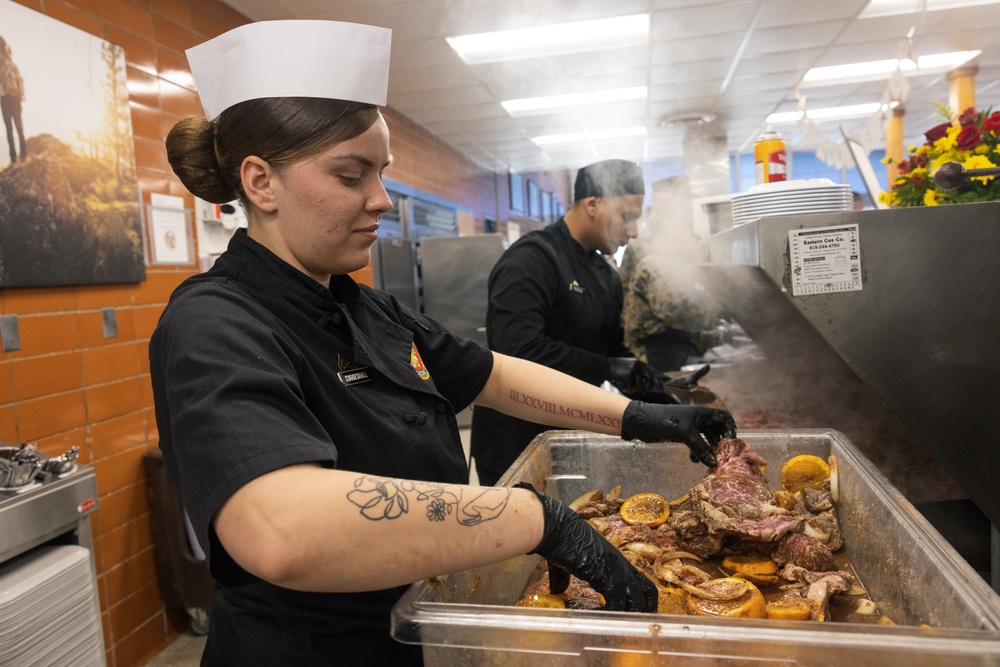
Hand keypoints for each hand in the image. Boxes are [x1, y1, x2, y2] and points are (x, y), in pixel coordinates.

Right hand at [516, 482, 657, 612]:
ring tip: (612, 626)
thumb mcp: (567, 561)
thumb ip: (565, 578)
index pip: (641, 582)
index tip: (632, 614)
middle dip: (644, 612)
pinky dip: (609, 615)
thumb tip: (558, 591)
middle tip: (629, 625)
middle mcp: (622, 565)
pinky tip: (595, 618)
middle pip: (648, 593)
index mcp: (615, 560)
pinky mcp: (607, 577)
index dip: (641, 600)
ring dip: (626, 616)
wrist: (558, 528)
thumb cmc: (561, 539)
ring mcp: (617, 571)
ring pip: (637, 602)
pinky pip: (617, 604)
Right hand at [607, 357, 658, 395]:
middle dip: (647, 387)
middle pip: (648, 378)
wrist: (605, 366)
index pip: (650, 372)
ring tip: (630, 390)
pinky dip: (628, 389)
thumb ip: (636, 372)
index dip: (654, 379)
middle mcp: (638, 365)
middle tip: (644, 393)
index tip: (658, 385)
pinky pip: (632, 386)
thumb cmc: (615, 369)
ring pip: (640, 384)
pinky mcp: (629, 374)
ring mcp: (634, 369)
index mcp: (638, 363)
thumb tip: (644, 383)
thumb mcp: (628, 368)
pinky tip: (624, 387)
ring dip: (635, 389)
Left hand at [620, 402, 736, 466]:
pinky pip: (697, 443)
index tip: (730, 444)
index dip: (731, 429)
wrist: (640, 421)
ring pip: (707, 438)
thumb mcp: (684, 433)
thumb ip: (701, 447)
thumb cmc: (663, 421)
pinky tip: (693, 460)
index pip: (724, 418)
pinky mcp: (682, 434)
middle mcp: (699, 418)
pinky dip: (698, 451)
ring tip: (705, 461)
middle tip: (719, 457)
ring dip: (708, 450)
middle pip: (717, 430)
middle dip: (719, 444)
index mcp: (702, 413)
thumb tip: (714, 463)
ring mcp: (691, 426)